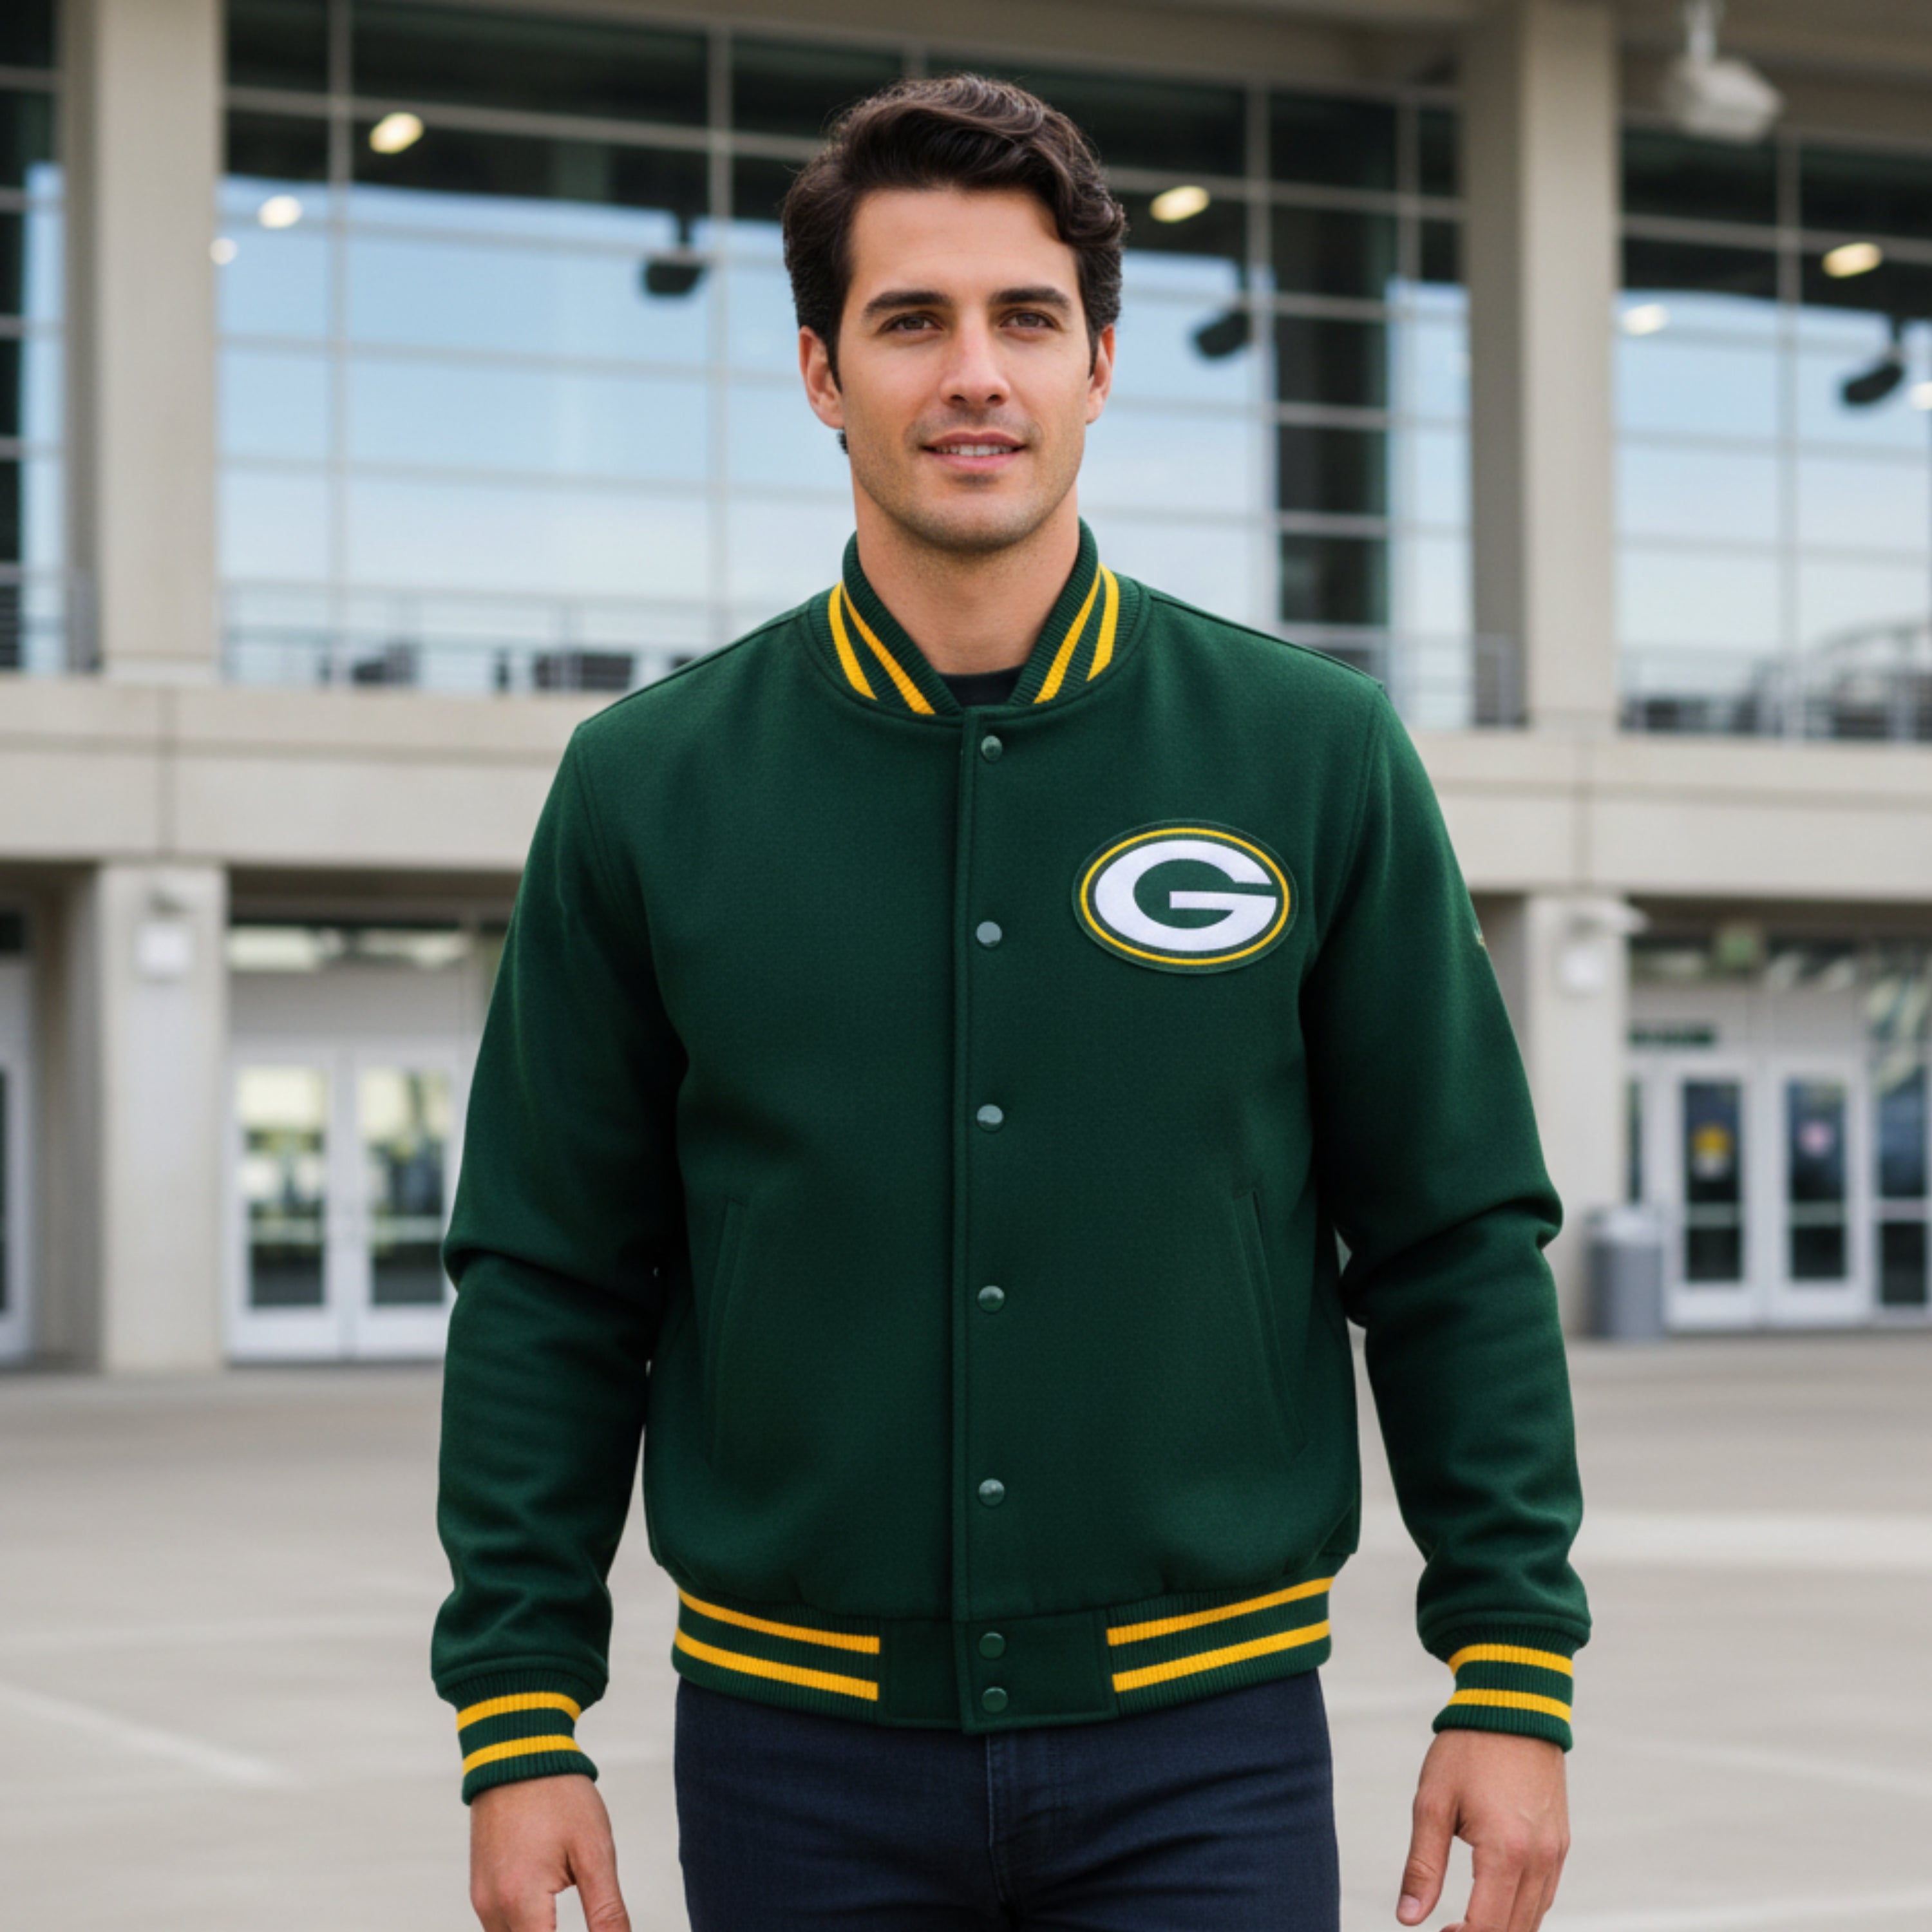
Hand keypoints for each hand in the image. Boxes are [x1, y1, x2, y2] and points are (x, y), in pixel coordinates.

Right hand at [469, 1773, 630, 1931]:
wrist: (516, 1750)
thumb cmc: (558, 1794)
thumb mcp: (594, 1851)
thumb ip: (606, 1911)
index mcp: (520, 1903)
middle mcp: (492, 1909)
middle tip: (597, 1924)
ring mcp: (482, 1900)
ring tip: (579, 1920)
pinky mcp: (481, 1889)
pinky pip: (503, 1929)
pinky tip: (551, 1923)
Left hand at [1397, 1731, 1567, 1931]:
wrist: (1513, 1705)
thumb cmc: (1467, 1749)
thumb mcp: (1432, 1802)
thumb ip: (1422, 1865)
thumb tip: (1407, 1918)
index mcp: (1505, 1852)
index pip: (1488, 1928)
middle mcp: (1540, 1860)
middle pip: (1516, 1930)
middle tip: (1448, 1930)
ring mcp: (1556, 1853)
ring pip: (1534, 1918)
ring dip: (1504, 1927)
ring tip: (1466, 1923)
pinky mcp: (1561, 1843)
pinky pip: (1545, 1894)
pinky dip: (1523, 1909)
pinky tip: (1495, 1901)